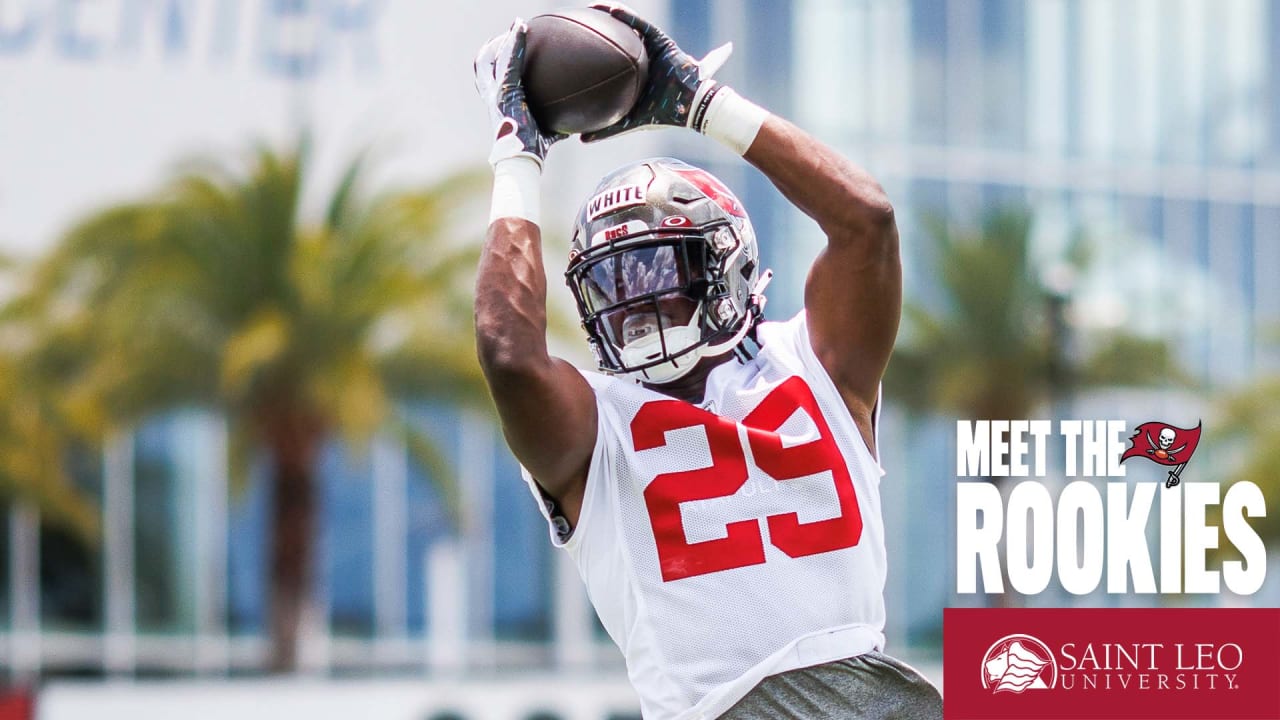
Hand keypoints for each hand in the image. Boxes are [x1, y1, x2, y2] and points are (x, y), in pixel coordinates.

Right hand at [474, 20, 564, 166]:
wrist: (521, 158)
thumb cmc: (532, 150)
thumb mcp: (547, 133)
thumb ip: (557, 124)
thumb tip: (576, 123)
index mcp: (500, 105)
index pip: (491, 81)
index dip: (494, 65)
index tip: (502, 53)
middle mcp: (494, 96)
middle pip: (485, 65)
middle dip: (494, 47)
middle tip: (508, 34)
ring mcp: (497, 92)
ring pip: (495, 57)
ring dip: (507, 39)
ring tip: (518, 25)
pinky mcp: (505, 90)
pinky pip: (510, 61)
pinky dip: (515, 43)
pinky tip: (522, 28)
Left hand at [580, 3, 732, 142]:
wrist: (688, 108)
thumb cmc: (662, 114)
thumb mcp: (628, 121)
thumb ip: (606, 129)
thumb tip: (580, 139)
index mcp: (632, 72)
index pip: (611, 56)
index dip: (593, 48)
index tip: (572, 44)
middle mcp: (641, 57)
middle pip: (617, 36)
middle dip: (599, 25)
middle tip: (577, 20)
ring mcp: (651, 47)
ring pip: (628, 24)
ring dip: (611, 13)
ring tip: (593, 7)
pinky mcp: (662, 41)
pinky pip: (642, 25)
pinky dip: (627, 16)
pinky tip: (610, 10)